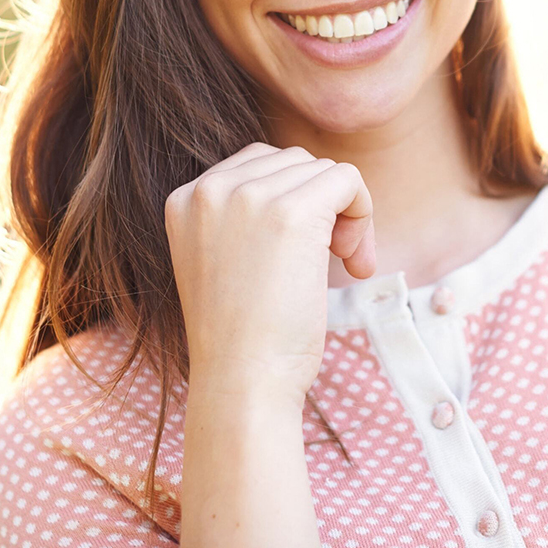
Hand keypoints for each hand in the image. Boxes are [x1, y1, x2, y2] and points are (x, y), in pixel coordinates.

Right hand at [164, 142, 375, 408]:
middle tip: (334, 258)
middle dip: (322, 204)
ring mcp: (248, 196)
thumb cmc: (244, 337)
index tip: (306, 250)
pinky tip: (355, 261)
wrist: (241, 385)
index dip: (294, 200)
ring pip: (323, 170)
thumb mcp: (225, 258)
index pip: (258, 165)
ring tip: (343, 264)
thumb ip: (246, 214)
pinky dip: (363, 212)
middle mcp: (210, 188)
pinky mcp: (292, 210)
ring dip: (345, 214)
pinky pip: (348, 180)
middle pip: (294, 162)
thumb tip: (313, 176)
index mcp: (184, 198)